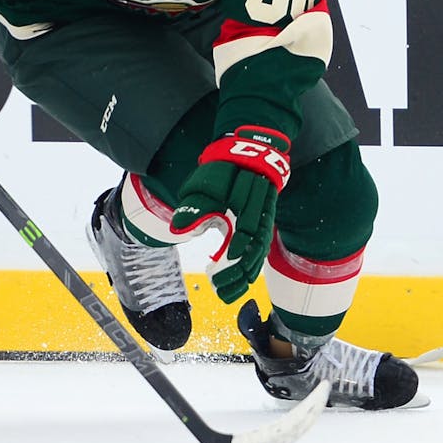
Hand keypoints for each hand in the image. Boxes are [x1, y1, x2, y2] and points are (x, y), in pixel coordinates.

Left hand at [169, 126, 290, 303]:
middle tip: (219, 294)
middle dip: (236, 279)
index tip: (215, 280)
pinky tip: (240, 275)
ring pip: (259, 255)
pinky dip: (252, 264)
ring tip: (229, 292)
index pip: (240, 249)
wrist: (250, 148)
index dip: (230, 268)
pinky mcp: (263, 221)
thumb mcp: (203, 184)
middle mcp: (258, 221)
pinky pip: (261, 247)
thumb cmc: (223, 168)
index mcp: (243, 213)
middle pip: (252, 258)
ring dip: (244, 275)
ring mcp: (263, 221)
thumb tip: (179, 230)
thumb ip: (193, 209)